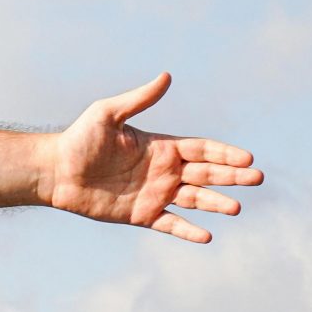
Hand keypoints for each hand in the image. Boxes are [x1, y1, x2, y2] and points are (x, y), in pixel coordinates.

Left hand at [43, 73, 262, 243]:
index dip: (225, 153)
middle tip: (257, 179)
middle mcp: (164, 170)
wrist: (55, 172)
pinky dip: (187, 231)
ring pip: (194, 200)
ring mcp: (155, 194)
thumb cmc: (79, 139)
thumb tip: (167, 76)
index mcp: (161, 146)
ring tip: (236, 208)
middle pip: (206, 173)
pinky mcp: (141, 214)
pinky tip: (206, 235)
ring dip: (216, 203)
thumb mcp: (108, 114)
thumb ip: (139, 99)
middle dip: (232, 176)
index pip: (202, 149)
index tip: (247, 158)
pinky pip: (170, 224)